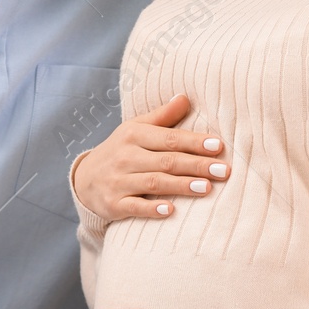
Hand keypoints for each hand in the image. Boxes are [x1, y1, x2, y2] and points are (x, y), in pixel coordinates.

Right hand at [73, 94, 229, 221]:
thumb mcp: (136, 129)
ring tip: (207, 188)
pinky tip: (170, 210)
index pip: (170, 138)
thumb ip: (163, 117)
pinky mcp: (113, 204)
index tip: (219, 146)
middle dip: (196, 165)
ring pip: (154, 183)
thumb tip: (185, 97)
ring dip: (181, 186)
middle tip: (224, 171)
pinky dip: (152, 209)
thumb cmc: (121, 151)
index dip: (195, 142)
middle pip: (166, 161)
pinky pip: (134, 207)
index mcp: (134, 135)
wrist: (84, 179)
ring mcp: (118, 181)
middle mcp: (126, 157)